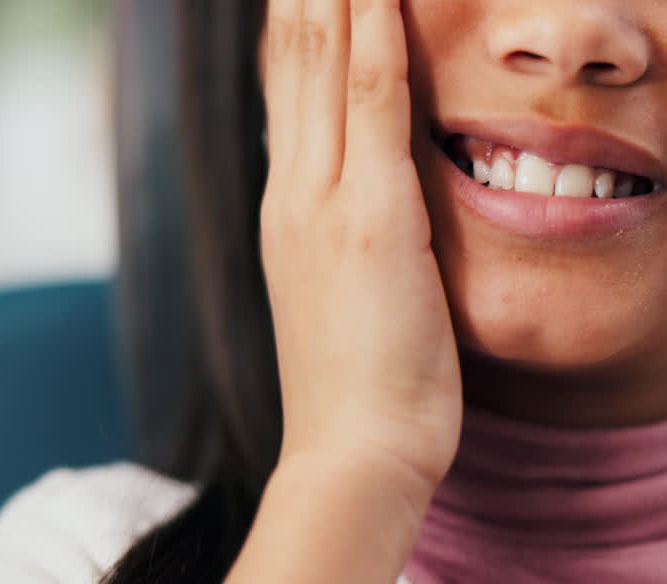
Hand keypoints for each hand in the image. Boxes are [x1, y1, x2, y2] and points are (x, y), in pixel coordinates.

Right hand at [259, 0, 460, 490]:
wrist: (357, 456)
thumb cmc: (365, 388)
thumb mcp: (347, 295)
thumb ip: (353, 235)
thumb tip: (374, 198)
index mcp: (290, 208)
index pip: (290, 87)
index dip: (303, 19)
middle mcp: (294, 192)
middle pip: (294, 56)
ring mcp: (323, 201)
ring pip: (323, 61)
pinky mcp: (370, 218)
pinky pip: (372, 100)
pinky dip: (376, 33)